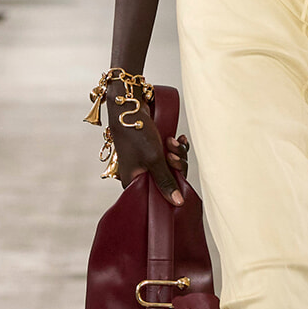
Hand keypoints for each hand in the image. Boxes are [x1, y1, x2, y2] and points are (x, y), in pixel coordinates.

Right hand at [105, 81, 187, 201]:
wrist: (129, 106)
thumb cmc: (135, 133)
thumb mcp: (154, 160)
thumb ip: (166, 181)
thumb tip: (177, 202)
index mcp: (134, 182)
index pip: (158, 194)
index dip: (171, 186)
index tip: (174, 172)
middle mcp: (140, 173)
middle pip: (169, 179)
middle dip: (176, 165)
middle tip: (171, 154)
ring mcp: (148, 161)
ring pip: (172, 165)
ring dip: (177, 153)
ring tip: (171, 141)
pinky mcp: (154, 149)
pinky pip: (171, 153)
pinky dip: (176, 146)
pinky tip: (179, 138)